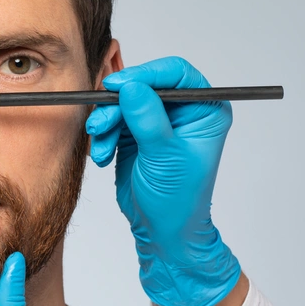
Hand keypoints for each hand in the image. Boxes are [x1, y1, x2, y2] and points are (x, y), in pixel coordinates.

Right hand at [85, 56, 241, 305]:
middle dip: (117, 105)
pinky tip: (102, 156)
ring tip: (100, 147)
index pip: (176, 74)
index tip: (118, 85)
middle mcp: (183, 111)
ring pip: (123, 102)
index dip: (146, 74)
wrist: (161, 231)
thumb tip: (131, 86)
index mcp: (205, 110)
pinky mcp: (136, 133)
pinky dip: (102, 136)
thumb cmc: (178, 200)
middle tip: (100, 121)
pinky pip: (112, 120)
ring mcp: (157, 121)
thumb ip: (148, 119)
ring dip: (106, 123)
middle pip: (143, 85)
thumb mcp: (165, 157)